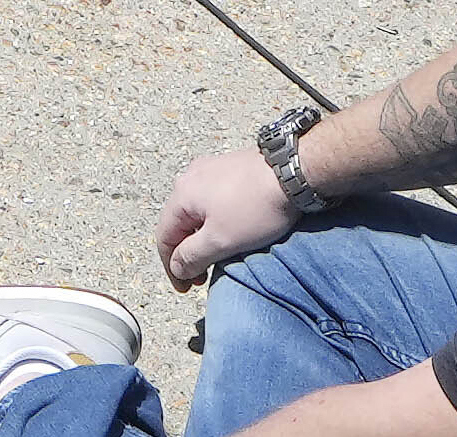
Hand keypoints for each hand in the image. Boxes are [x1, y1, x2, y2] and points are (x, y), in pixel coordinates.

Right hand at [154, 141, 292, 288]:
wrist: (292, 173)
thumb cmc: (256, 207)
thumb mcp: (220, 241)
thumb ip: (191, 257)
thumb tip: (177, 267)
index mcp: (182, 194)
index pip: (164, 237)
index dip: (171, 267)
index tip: (185, 288)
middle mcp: (190, 177)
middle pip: (180, 223)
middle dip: (188, 253)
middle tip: (202, 277)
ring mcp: (211, 169)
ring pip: (198, 212)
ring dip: (202, 238)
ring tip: (218, 256)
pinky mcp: (231, 168)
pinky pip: (213, 200)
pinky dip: (216, 222)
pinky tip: (232, 231)